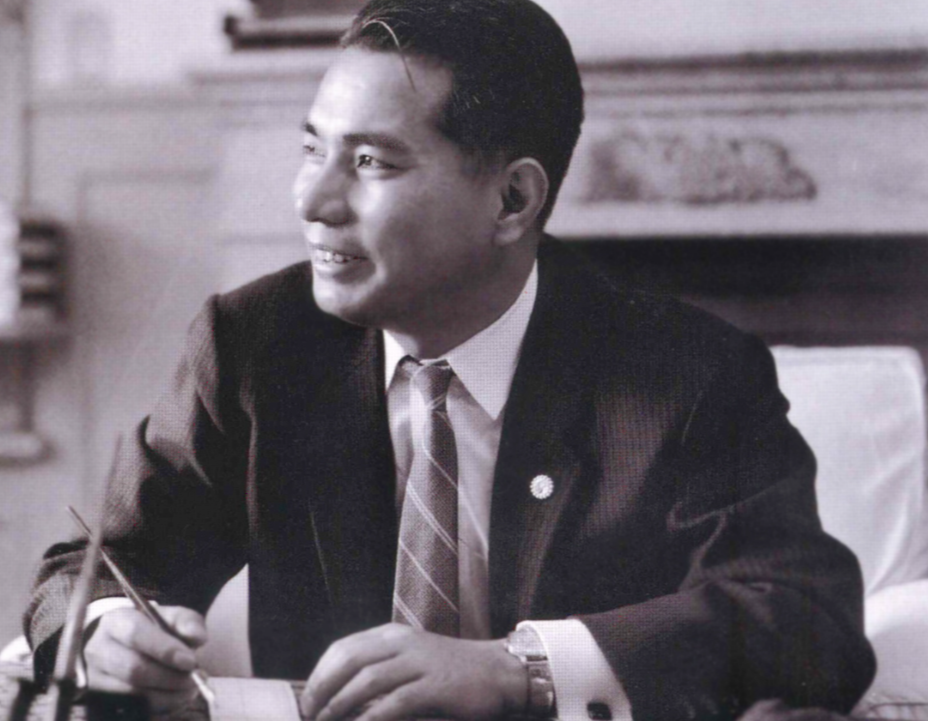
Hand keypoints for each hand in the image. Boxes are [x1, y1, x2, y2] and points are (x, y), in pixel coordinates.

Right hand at [83, 605, 207, 714]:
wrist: (124, 646)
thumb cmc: (153, 630)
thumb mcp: (171, 618)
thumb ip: (187, 623)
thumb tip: (197, 638)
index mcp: (116, 622)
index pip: (136, 634)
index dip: (165, 649)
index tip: (190, 662)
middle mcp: (98, 650)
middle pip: (133, 670)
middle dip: (170, 678)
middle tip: (195, 680)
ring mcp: (94, 679)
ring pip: (132, 695)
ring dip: (168, 696)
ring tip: (190, 689)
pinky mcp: (99, 703)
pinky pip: (133, 712)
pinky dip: (160, 709)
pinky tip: (175, 700)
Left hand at [300, 623, 527, 720]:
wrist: (498, 672)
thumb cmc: (450, 672)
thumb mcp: (411, 658)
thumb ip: (380, 667)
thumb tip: (339, 693)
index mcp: (392, 635)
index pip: (343, 648)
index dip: (320, 674)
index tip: (307, 700)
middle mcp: (403, 643)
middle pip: (349, 661)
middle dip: (323, 690)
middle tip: (311, 716)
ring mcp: (420, 662)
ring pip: (367, 680)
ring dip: (341, 705)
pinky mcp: (435, 686)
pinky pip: (395, 702)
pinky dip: (372, 718)